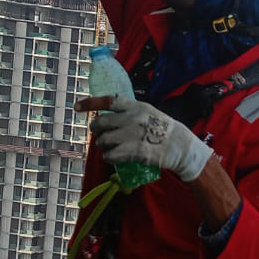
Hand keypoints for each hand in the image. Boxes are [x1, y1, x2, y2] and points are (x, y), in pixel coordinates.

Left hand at [79, 96, 212, 182]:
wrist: (181, 147)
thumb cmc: (164, 131)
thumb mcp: (150, 114)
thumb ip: (131, 113)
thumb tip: (110, 119)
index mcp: (136, 107)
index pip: (108, 101)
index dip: (90, 103)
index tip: (77, 107)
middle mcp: (131, 119)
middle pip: (100, 123)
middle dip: (96, 131)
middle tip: (101, 136)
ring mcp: (131, 135)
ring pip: (102, 140)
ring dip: (103, 146)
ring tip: (111, 149)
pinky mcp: (132, 151)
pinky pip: (109, 155)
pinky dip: (109, 158)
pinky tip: (115, 158)